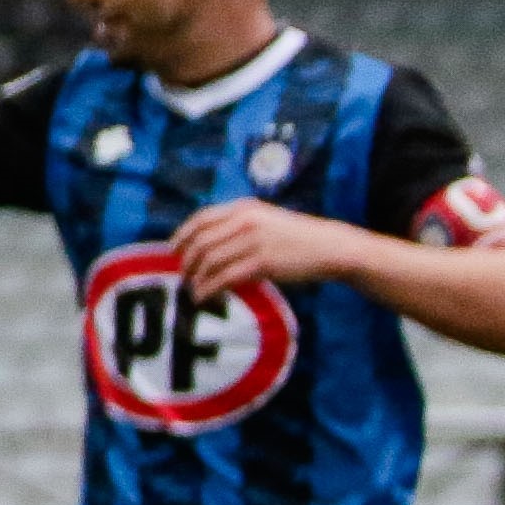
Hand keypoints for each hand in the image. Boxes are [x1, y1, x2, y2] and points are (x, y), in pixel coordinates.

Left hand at [171, 199, 361, 302]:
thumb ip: (239, 225)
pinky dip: (210, 288)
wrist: (331, 247)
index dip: (182, 235)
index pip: (202, 218)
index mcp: (245, 208)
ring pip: (210, 261)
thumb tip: (208, 243)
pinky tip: (205, 296)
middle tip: (182, 275)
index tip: (173, 249)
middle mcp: (246, 221)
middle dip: (186, 261)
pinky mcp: (263, 262)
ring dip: (196, 278)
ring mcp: (254, 241)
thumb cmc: (298, 237)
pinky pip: (225, 277)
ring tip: (193, 290)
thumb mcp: (267, 220)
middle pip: (201, 242)